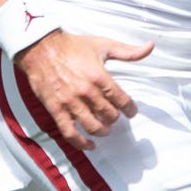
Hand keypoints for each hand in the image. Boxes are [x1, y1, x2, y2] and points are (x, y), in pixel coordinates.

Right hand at [13, 30, 150, 146]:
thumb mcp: (103, 45)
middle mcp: (86, 91)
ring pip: (92, 126)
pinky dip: (81, 143)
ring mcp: (70, 102)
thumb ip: (128, 51)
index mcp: (99, 76)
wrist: (40, 47)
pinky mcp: (56, 108)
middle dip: (115, 118)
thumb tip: (150, 47)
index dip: (130, 109)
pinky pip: (69, 132)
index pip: (122, 100)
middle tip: (114, 117)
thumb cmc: (73, 45)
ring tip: (105, 129)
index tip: (131, 111)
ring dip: (102, 131)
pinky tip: (90, 145)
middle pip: (109, 115)